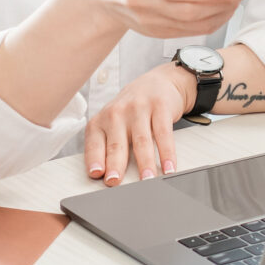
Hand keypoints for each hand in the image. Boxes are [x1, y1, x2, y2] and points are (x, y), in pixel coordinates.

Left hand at [85, 60, 193, 183]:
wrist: (158, 82)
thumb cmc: (132, 110)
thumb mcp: (115, 124)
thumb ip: (110, 147)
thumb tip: (109, 176)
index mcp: (101, 120)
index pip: (94, 142)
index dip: (94, 158)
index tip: (96, 174)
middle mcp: (117, 113)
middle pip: (116, 143)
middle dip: (115, 164)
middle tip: (115, 181)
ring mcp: (138, 108)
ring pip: (141, 141)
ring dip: (144, 163)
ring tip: (147, 180)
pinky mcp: (160, 107)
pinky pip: (164, 134)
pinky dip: (167, 153)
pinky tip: (169, 167)